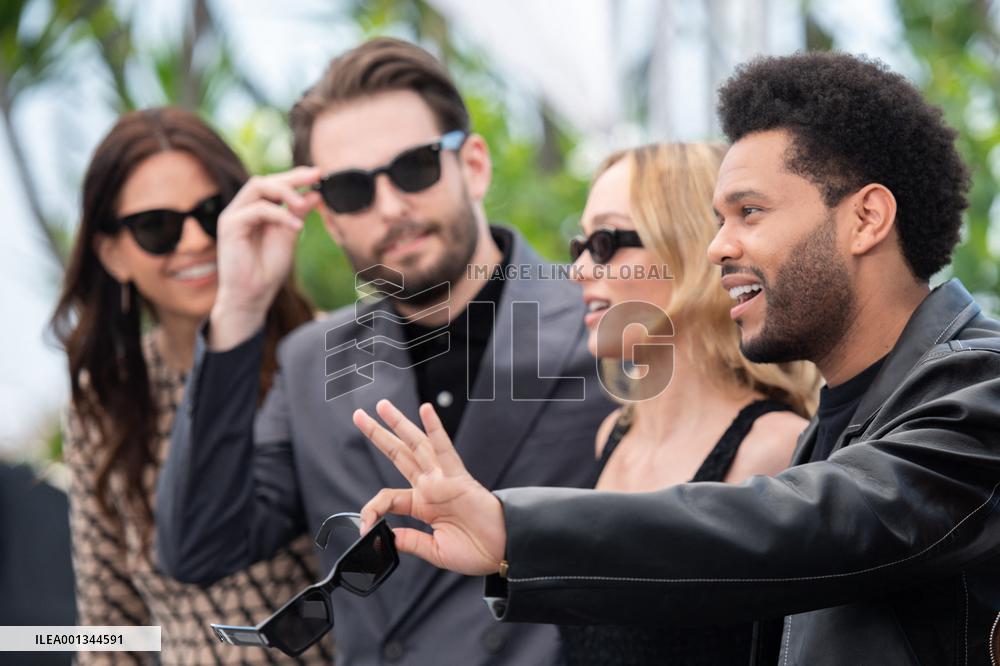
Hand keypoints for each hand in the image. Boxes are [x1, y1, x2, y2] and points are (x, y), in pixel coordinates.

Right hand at [209, 167, 321, 349]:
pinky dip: (279, 215)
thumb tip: (315, 194)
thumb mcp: (289, 236)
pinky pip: (256, 210)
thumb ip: (298, 214)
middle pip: (265, 180)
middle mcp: (242, 209)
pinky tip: (296, 227)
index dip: (296, 176)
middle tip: (316, 176)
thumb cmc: (268, 269)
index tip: (319, 173)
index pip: (274, 185)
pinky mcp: (230, 226)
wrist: (252, 296)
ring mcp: (234, 216)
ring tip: (303, 204)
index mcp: (256, 210)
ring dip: (284, 192)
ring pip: (257, 187)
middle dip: (292, 177)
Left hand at [353, 399, 506, 575]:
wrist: (502, 551)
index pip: (388, 497)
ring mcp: (443, 479)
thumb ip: (410, 541)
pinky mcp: (458, 478)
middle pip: (398, 454)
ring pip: (416, 445)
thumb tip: (383, 536)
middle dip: (378, 434)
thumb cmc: (475, 550)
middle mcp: (430, 486)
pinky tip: (425, 410)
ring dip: (399, 424)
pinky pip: (444, 449)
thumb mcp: (434, 551)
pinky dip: (435, 428)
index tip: (365, 528)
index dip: (371, 510)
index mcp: (422, 505)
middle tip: (359, 415)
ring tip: (381, 405)